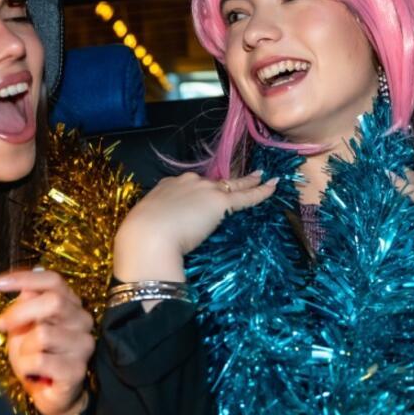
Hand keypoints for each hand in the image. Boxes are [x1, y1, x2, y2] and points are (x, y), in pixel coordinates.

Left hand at [0, 269, 92, 414]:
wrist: (50, 394)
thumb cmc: (37, 357)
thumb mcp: (25, 328)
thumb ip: (28, 305)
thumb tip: (30, 283)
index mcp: (71, 305)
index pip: (54, 281)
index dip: (26, 278)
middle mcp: (82, 320)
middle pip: (53, 301)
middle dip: (20, 313)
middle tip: (1, 326)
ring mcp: (83, 344)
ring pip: (43, 333)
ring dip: (23, 349)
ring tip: (26, 359)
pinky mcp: (77, 369)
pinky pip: (40, 360)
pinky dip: (26, 367)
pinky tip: (32, 373)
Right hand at [114, 171, 277, 281]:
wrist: (147, 237)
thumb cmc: (140, 236)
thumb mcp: (144, 221)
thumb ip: (156, 221)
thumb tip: (156, 231)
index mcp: (168, 185)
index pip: (189, 185)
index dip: (198, 191)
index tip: (203, 195)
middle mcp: (188, 182)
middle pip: (213, 181)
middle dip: (225, 182)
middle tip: (238, 179)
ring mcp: (206, 190)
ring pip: (233, 184)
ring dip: (249, 181)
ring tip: (262, 178)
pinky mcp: (221, 202)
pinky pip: (247, 196)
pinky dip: (262, 191)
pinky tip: (274, 186)